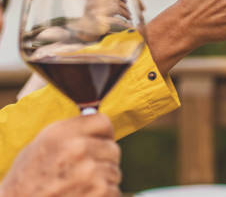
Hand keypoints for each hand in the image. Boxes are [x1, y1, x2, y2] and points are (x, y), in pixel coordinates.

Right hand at [0, 114, 120, 196]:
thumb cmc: (25, 181)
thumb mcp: (41, 145)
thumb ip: (70, 132)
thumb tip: (98, 125)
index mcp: (63, 133)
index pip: (103, 122)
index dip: (103, 135)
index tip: (98, 143)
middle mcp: (77, 148)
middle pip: (113, 149)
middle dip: (102, 161)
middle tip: (85, 172)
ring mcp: (88, 172)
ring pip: (114, 172)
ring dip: (102, 181)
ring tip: (80, 188)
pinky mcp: (97, 193)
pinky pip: (114, 192)